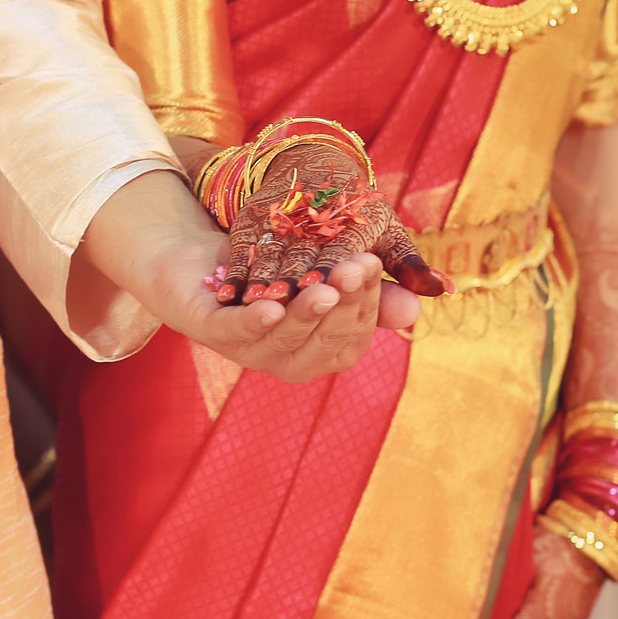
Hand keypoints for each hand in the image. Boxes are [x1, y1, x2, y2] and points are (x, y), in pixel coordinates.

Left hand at [151, 240, 415, 384]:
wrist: (193, 259)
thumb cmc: (271, 269)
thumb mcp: (323, 271)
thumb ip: (369, 289)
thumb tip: (423, 302)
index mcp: (319, 351)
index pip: (352, 335)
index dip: (365, 302)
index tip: (372, 262)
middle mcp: (287, 359)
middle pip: (324, 339)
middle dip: (344, 303)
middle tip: (356, 266)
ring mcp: (247, 350)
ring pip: (285, 337)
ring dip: (307, 311)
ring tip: (326, 285)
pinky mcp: (209, 330)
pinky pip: (236, 331)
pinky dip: (255, 321)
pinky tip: (271, 306)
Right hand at [214, 139, 451, 304]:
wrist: (312, 167)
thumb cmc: (357, 214)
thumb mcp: (388, 235)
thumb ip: (408, 268)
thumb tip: (441, 290)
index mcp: (355, 217)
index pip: (342, 248)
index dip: (332, 272)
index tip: (322, 294)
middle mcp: (314, 216)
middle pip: (302, 253)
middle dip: (293, 281)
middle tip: (283, 307)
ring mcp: (280, 217)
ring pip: (269, 253)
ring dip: (262, 281)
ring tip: (256, 307)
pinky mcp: (252, 220)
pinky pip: (242, 251)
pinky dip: (235, 274)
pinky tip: (229, 297)